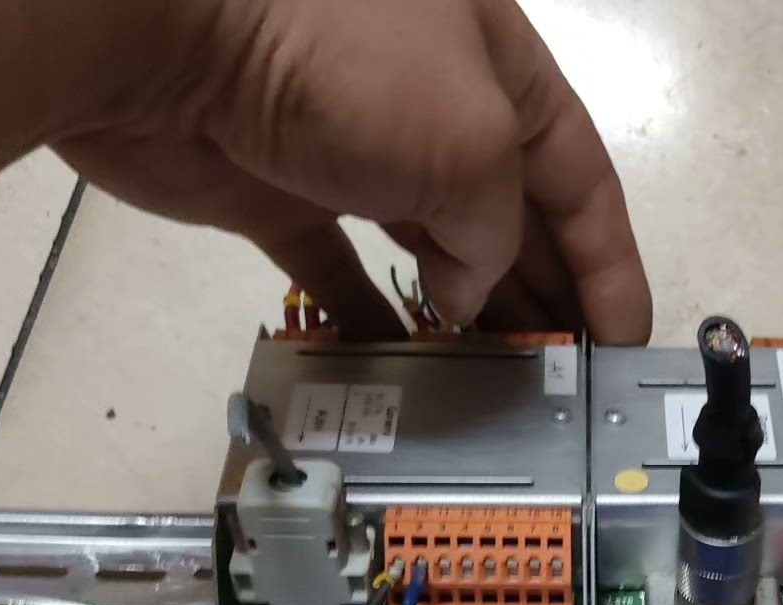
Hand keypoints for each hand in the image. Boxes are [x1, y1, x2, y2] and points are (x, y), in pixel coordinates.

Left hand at [56, 0, 651, 341]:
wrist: (158, 26)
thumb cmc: (341, 57)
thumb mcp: (470, 139)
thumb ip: (498, 228)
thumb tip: (468, 288)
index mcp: (498, 66)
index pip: (580, 173)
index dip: (609, 262)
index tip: (624, 342)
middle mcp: (432, 103)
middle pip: (511, 214)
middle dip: (546, 296)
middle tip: (569, 383)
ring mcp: (350, 147)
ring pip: (430, 245)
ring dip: (469, 315)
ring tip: (503, 389)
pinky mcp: (276, 189)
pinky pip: (339, 267)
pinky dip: (371, 317)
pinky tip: (402, 368)